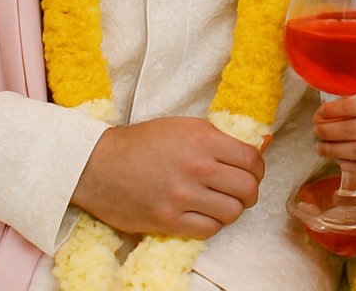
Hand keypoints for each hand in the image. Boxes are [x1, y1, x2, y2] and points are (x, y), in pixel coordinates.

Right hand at [70, 117, 264, 238]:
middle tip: (242, 190)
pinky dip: (213, 224)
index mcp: (202, 138)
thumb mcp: (182, 126)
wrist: (97, 165)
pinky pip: (210, 229)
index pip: (252, 159)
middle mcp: (196, 167)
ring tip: (222, 203)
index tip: (253, 171)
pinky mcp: (169, 220)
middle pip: (248, 188)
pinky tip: (204, 214)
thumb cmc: (140, 143)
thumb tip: (250, 152)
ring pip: (232, 212)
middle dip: (250, 191)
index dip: (258, 168)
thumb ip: (215, 138)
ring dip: (232, 209)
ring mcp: (182, 196)